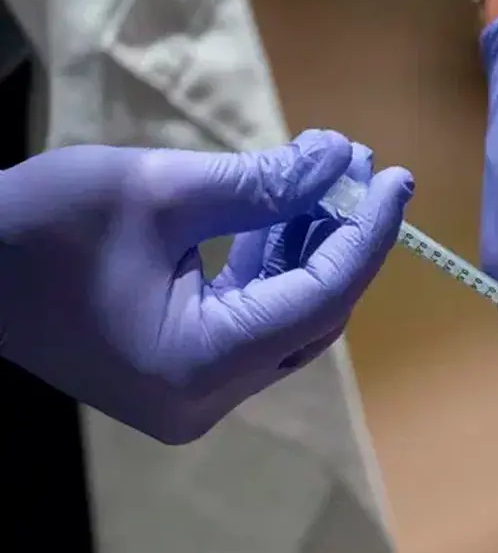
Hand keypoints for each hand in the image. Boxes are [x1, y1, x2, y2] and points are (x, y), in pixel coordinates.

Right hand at [0, 130, 412, 443]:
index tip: (397, 179)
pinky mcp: (183, 372)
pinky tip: (286, 209)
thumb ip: (262, 183)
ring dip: (308, 244)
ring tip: (326, 171)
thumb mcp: (159, 191)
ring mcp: (195, 392)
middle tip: (359, 166)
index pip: (321, 300)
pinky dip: (272, 266)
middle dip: (341, 236)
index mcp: (199, 364)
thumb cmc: (43, 226)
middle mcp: (206, 396)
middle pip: (312, 314)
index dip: (367, 236)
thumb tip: (341, 158)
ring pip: (286, 316)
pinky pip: (252, 319)